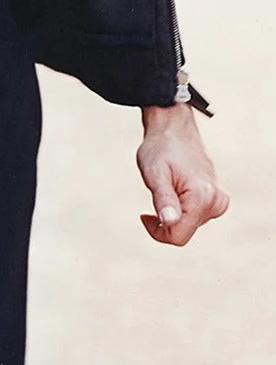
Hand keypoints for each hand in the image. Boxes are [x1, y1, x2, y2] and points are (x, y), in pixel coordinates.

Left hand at [137, 102, 228, 245]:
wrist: (174, 128)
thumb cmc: (160, 148)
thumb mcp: (154, 173)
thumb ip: (163, 199)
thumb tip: (170, 222)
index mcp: (202, 198)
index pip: (178, 236)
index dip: (157, 231)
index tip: (144, 215)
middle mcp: (216, 202)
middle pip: (184, 232)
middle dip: (166, 220)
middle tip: (156, 193)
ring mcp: (220, 200)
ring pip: (190, 225)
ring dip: (174, 212)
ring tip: (168, 185)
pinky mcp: (218, 198)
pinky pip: (196, 216)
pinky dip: (183, 208)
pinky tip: (177, 188)